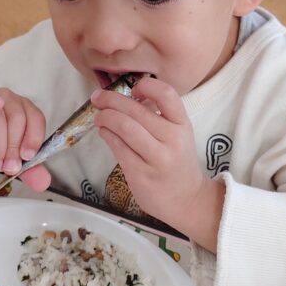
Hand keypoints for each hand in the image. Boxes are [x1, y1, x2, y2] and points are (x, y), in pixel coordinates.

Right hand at [0, 90, 50, 190]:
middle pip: (19, 120)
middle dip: (14, 147)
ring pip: (1, 118)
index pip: (37, 120)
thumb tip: (43, 182)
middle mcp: (14, 103)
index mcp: (27, 114)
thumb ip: (28, 171)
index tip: (27, 157)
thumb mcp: (9, 163)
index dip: (34, 138)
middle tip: (8, 166)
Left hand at [91, 77, 223, 247]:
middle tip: (98, 98)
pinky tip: (104, 132)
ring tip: (99, 116)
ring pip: (124, 127)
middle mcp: (172, 139)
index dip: (146, 85)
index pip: (166, 94)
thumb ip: (158, 116)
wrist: (186, 199)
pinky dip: (106, 134)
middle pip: (136, 110)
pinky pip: (118, 147)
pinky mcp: (140, 174)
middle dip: (111, 100)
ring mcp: (157, 158)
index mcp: (183, 125)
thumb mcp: (178, 135)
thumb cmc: (177, 162)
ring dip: (105, 117)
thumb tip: (123, 98)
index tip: (134, 89)